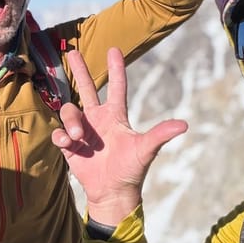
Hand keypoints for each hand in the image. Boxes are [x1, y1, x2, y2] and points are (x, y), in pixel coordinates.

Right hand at [52, 47, 186, 226]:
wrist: (112, 192)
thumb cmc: (131, 170)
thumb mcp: (145, 150)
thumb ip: (160, 134)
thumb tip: (184, 124)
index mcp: (116, 116)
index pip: (116, 87)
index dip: (116, 68)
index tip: (114, 49)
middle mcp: (97, 118)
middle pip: (87, 88)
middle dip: (80, 70)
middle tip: (72, 52)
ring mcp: (82, 130)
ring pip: (69, 111)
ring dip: (71, 120)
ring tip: (78, 136)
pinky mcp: (69, 144)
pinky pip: (59, 132)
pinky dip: (62, 136)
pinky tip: (69, 145)